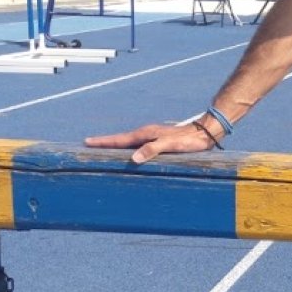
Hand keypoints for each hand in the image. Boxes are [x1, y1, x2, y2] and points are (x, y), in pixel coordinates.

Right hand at [85, 122, 218, 164]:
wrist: (204, 133)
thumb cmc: (188, 140)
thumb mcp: (170, 145)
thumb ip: (152, 150)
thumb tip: (134, 158)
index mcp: (146, 134)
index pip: (119, 139)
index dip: (104, 141)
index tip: (87, 141)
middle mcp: (147, 134)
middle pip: (121, 140)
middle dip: (105, 142)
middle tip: (89, 144)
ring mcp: (152, 137)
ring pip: (129, 142)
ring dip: (116, 145)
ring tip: (104, 149)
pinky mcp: (159, 141)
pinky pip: (138, 145)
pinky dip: (129, 148)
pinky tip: (129, 154)